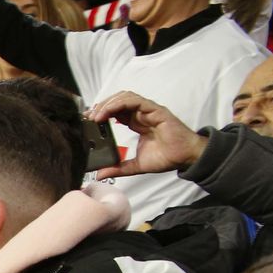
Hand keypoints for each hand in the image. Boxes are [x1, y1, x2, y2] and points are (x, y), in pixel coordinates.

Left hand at [87, 91, 206, 176]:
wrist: (185, 157)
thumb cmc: (166, 158)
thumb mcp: (135, 165)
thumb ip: (118, 168)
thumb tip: (100, 174)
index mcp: (137, 122)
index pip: (115, 111)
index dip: (101, 113)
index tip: (87, 121)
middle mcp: (141, 113)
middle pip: (117, 101)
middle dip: (101, 107)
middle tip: (88, 118)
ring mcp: (148, 110)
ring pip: (124, 97)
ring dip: (107, 104)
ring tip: (95, 116)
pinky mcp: (155, 110)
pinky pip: (134, 101)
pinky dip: (118, 104)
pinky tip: (106, 113)